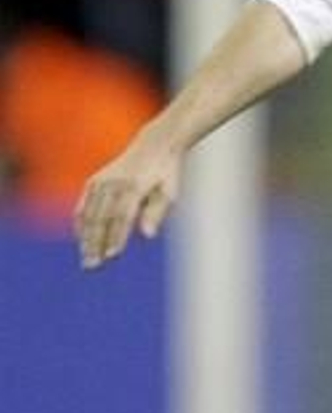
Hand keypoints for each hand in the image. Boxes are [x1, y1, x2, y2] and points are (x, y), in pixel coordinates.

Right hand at [74, 133, 181, 268]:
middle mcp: (114, 183)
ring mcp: (101, 181)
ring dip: (86, 238)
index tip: (113, 256)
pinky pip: (84, 206)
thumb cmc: (166, 174)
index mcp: (135, 186)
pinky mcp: (94, 181)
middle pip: (102, 218)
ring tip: (87, 259)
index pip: (122, 216)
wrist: (154, 146)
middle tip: (93, 266)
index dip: (117, 236)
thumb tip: (148, 235)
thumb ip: (156, 212)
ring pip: (89, 214)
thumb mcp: (169, 191)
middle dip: (96, 244)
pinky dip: (81, 224)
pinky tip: (82, 240)